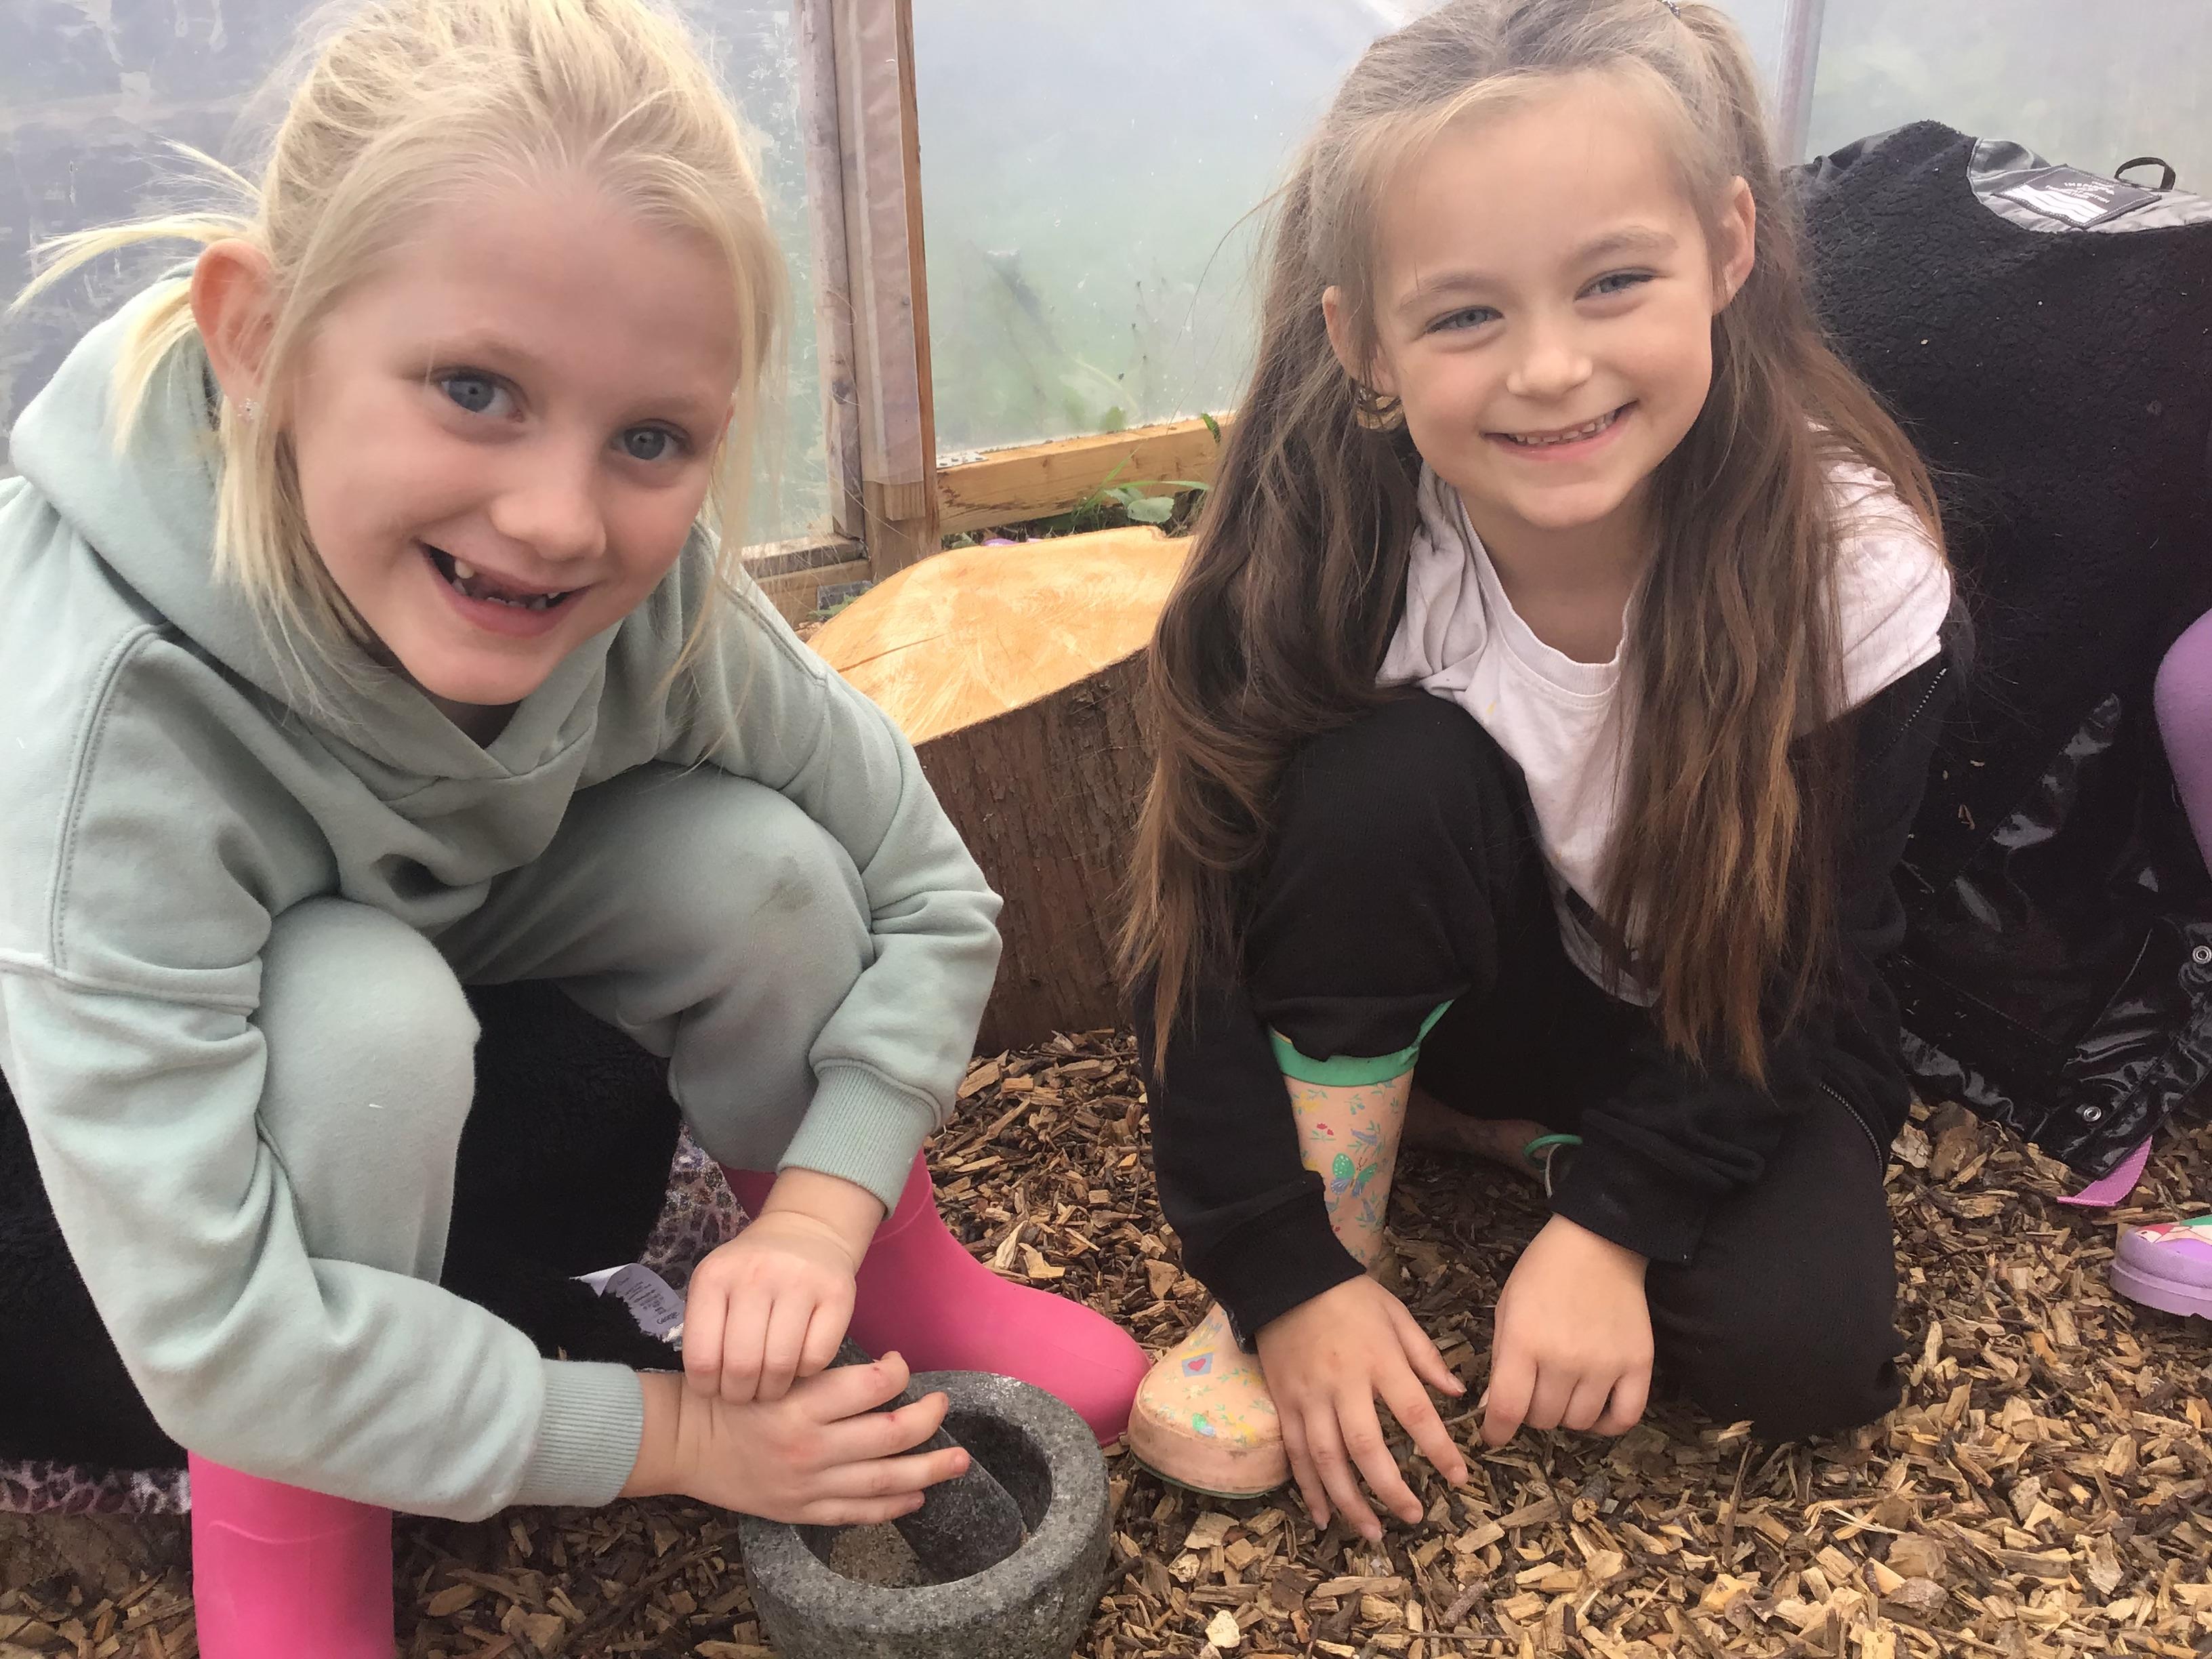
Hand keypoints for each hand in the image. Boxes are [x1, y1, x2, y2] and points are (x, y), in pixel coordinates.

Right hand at [625, 1354, 969, 1523]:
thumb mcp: (770, 1367)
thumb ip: (819, 1372)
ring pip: (883, 1479)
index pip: (870, 1385)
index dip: (898, 1371)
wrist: (685, 1442)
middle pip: (889, 1435)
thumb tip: (879, 1368)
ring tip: (959, 1459)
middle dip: (926, 1420)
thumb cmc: (730, 1395)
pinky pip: (857, 1512)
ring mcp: (808, 1483)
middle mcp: (810, 1445)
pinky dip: (892, 1506)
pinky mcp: (802, 1510)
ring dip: (928, 1469)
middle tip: (942, 1404)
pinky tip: (917, 1496)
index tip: (901, 1363)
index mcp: (802, 1402)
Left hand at [683, 1169, 883, 1403]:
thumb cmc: (751, 1271)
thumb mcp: (715, 1286)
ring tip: (770, 1385)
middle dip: (741, 1394)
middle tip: (745, 1393)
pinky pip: (817, 1358)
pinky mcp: (838, 1294)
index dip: (707, 1388)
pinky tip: (797, 1360)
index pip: (702, 1357)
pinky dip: (805, 1372)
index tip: (715, 1389)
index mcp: (714, 1277)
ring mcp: (800, 1282)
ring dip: (773, 1389)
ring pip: (780, 1365)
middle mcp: (756, 1275)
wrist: (806, 1231)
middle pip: (742, 1366)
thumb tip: (711, 1388)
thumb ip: (706, 1330)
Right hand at [1254, 1276, 1468, 1541]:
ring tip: (1372, 1531)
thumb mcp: (1395, 1315)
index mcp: (1379, 1361)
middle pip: (1367, 1447)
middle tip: (1413, 1516)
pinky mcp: (1285, 1404)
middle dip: (1391, 1488)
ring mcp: (1310, 1397)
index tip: (1459, 1479)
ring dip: (1350, 1501)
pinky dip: (1308, 1488)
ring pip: (1328, 1459)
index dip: (1440, 1450)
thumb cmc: (1348, 1297)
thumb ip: (1426, 1356)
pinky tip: (1322, 1516)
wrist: (1285, 1279)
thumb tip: (1458, 1394)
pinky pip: (1296, 1454)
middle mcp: (1344, 1384)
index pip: (1416, 1414)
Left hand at [1483, 1215, 1651, 1446]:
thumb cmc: (1544, 1272)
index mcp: (1525, 1341)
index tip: (1493, 1435)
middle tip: (1533, 1393)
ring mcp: (1605, 1364)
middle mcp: (1565, 1359)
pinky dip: (1607, 1423)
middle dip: (1531, 1412)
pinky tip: (1595, 1409)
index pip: (1508, 1409)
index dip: (1496, 1432)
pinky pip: (1625, 1417)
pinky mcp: (1638, 1364)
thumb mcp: (1508, 1308)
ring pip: (1579, 1422)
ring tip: (1563, 1392)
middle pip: (1544, 1419)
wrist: (1598, 1243)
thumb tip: (1492, 1408)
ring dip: (1566, 1415)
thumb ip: (1501, 1359)